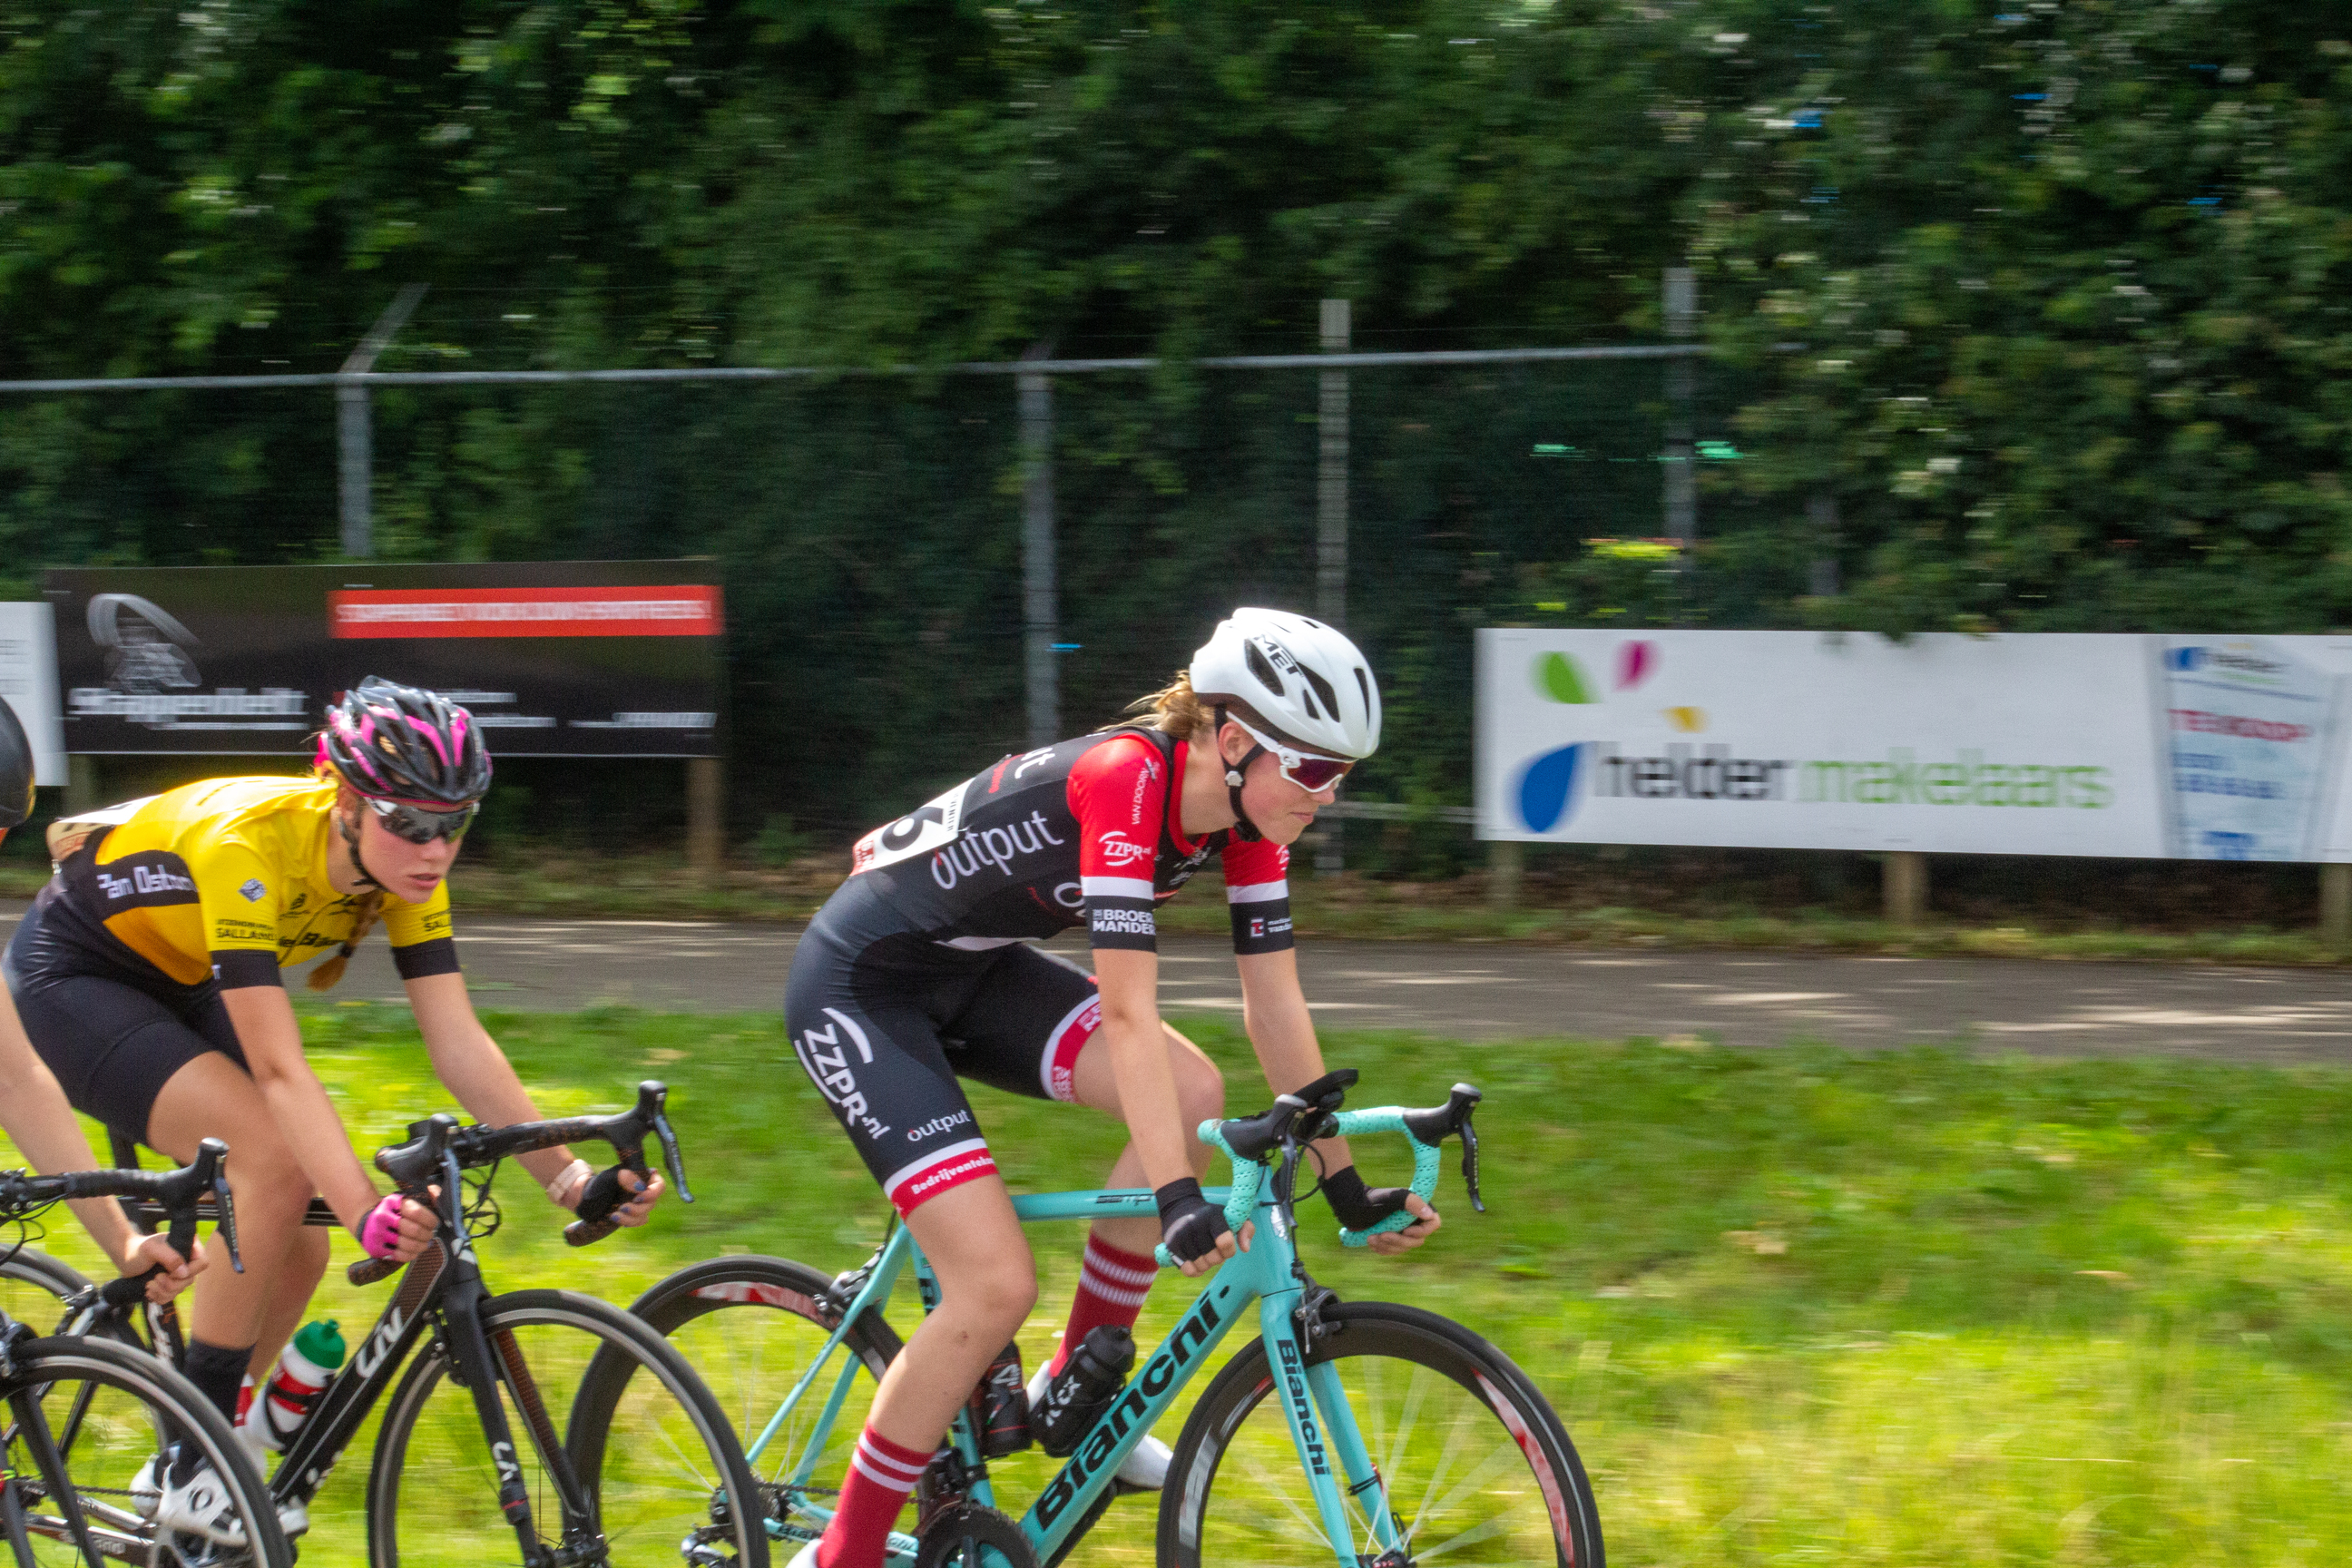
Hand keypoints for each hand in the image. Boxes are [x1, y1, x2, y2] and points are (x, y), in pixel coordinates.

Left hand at [118, 1232, 204, 1303]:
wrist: (124, 1258)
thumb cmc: (137, 1249)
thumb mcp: (151, 1249)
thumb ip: (169, 1257)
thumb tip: (184, 1273)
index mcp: (188, 1247)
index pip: (202, 1262)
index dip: (190, 1271)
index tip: (170, 1272)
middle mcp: (186, 1261)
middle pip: (190, 1280)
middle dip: (170, 1284)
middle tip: (156, 1278)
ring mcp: (177, 1274)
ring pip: (179, 1290)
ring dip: (162, 1291)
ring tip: (149, 1284)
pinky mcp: (168, 1285)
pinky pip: (170, 1297)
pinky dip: (158, 1297)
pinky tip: (149, 1290)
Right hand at [356, 1187, 440, 1261]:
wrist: (366, 1219)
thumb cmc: (393, 1210)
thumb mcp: (404, 1199)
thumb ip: (425, 1195)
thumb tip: (440, 1196)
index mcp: (393, 1203)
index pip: (417, 1213)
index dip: (430, 1221)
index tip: (435, 1224)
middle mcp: (383, 1218)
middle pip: (414, 1230)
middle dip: (427, 1235)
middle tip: (431, 1235)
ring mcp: (379, 1234)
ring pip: (408, 1244)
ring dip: (422, 1246)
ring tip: (425, 1244)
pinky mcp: (376, 1248)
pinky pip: (399, 1255)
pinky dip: (411, 1255)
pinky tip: (415, 1251)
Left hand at [574, 1165, 663, 1227]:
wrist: (584, 1200)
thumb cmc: (598, 1185)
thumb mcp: (609, 1177)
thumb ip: (625, 1177)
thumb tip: (641, 1187)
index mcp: (641, 1177)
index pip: (658, 1185)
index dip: (653, 1192)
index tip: (639, 1197)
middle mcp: (642, 1191)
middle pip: (652, 1202)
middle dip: (638, 1208)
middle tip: (623, 1207)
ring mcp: (638, 1204)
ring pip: (645, 1214)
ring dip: (631, 1217)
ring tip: (614, 1215)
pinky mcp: (632, 1216)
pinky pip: (639, 1222)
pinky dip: (629, 1222)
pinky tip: (616, 1218)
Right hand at [1156, 1177, 1243, 1276]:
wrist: (1179, 1207)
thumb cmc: (1210, 1216)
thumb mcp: (1230, 1216)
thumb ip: (1246, 1229)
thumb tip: (1245, 1248)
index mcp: (1213, 1215)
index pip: (1225, 1242)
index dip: (1229, 1251)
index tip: (1227, 1247)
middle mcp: (1195, 1224)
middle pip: (1215, 1258)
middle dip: (1218, 1258)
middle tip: (1213, 1249)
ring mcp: (1182, 1235)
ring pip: (1202, 1266)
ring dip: (1206, 1264)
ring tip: (1204, 1253)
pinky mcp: (1171, 1245)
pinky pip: (1188, 1271)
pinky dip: (1194, 1270)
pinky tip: (1195, 1261)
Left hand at [1322, 1165, 1441, 1253]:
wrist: (1350, 1205)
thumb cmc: (1372, 1199)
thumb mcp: (1393, 1198)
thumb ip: (1413, 1203)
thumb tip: (1430, 1215)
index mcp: (1417, 1208)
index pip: (1433, 1224)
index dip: (1422, 1231)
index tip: (1406, 1231)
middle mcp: (1412, 1220)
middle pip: (1417, 1240)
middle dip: (1399, 1240)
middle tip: (1383, 1234)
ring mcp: (1401, 1231)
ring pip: (1404, 1248)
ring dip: (1388, 1245)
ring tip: (1372, 1237)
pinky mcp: (1390, 1239)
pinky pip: (1392, 1252)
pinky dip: (1382, 1249)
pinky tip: (1371, 1241)